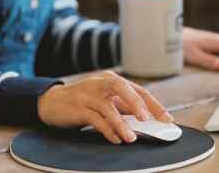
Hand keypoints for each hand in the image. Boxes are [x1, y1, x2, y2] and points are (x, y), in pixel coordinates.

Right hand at [37, 70, 172, 143]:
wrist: (51, 102)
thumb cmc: (82, 101)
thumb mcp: (104, 100)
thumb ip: (123, 107)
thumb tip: (147, 119)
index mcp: (110, 80)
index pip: (137, 89)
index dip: (153, 104)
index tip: (167, 118)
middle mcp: (100, 83)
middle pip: (123, 88)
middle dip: (138, 104)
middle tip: (149, 120)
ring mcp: (88, 94)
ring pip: (108, 107)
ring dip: (122, 124)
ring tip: (131, 138)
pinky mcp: (78, 107)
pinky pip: (95, 119)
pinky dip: (107, 130)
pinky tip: (115, 138)